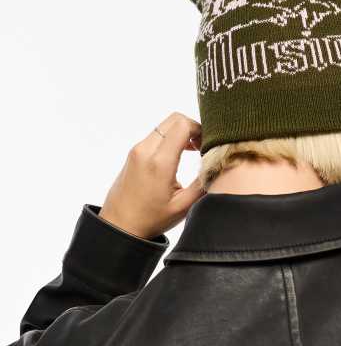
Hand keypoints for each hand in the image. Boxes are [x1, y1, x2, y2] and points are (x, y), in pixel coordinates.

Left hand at [98, 112, 204, 239]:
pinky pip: (156, 135)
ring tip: (191, 151)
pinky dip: (170, 138)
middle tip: (201, 146)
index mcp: (159, 163)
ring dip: (180, 133)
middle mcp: (146, 151)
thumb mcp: (183, 206)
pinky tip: (177, 156)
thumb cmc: (150, 220)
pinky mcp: (133, 153)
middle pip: (174, 119)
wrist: (119, 226)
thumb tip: (218, 166)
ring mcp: (137, 150)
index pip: (182, 125)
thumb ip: (202, 184)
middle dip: (192, 127)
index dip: (200, 129)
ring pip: (164, 126)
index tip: (206, 145)